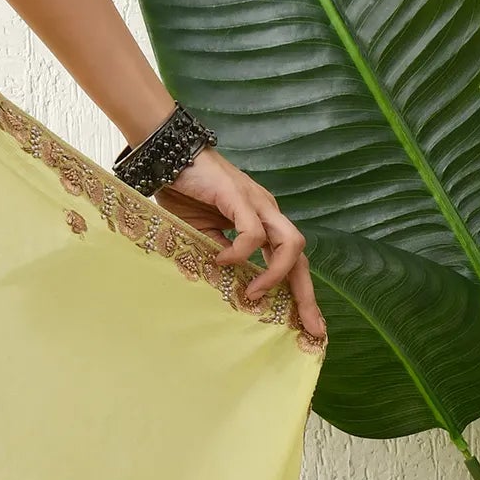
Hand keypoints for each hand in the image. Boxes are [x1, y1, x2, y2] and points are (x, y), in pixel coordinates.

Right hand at [155, 145, 325, 345]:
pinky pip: (253, 232)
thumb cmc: (184, 190)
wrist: (168, 153)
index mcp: (262, 222)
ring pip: (291, 243)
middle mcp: (268, 213)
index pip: (291, 261)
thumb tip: (226, 281)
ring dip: (276, 274)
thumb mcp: (201, 232)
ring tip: (254, 293)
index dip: (301, 293)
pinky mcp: (240, 197)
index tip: (308, 326)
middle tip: (312, 327)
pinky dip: (241, 251)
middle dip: (307, 295)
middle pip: (301, 256)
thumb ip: (218, 251)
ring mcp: (257, 204)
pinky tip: (222, 260)